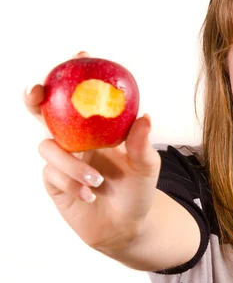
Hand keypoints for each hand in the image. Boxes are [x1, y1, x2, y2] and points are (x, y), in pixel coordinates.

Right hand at [25, 52, 160, 251]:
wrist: (126, 226)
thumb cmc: (138, 191)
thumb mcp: (147, 166)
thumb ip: (142, 144)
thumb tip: (145, 116)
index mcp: (98, 129)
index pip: (83, 97)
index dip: (77, 74)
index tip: (81, 55)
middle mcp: (77, 139)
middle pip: (46, 112)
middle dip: (35, 97)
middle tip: (37, 92)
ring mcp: (63, 159)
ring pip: (49, 147)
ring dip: (71, 164)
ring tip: (97, 181)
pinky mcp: (53, 181)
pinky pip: (51, 173)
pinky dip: (70, 182)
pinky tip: (89, 194)